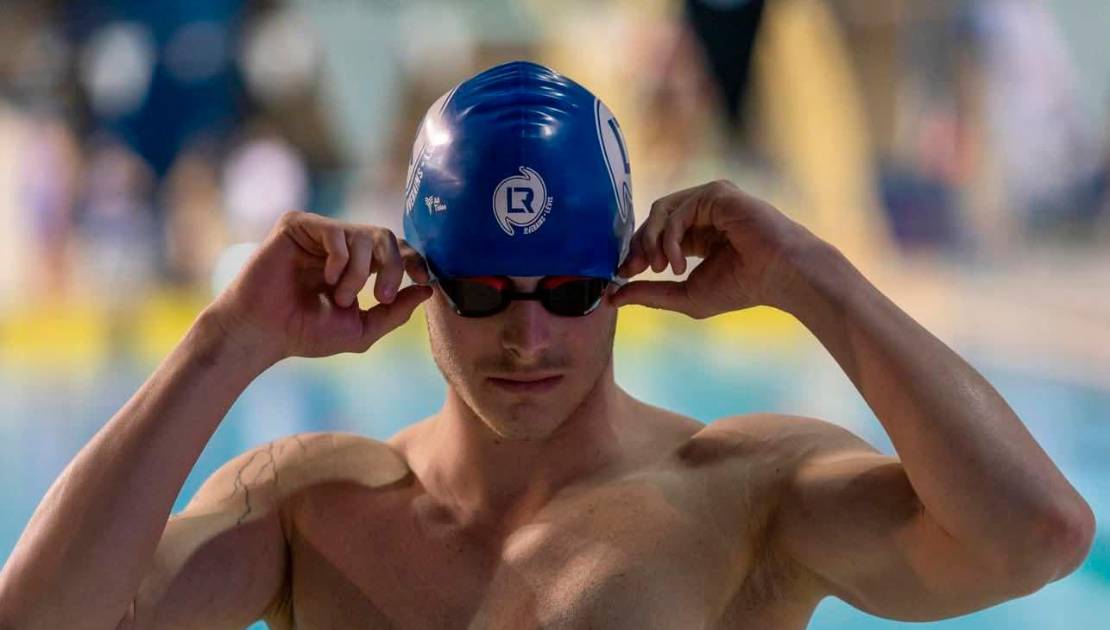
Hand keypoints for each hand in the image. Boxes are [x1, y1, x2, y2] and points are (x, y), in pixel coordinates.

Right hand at [205, 211, 432, 362]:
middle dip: (393, 267)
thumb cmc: (305, 333)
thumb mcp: (361, 328)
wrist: (263, 333)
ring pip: (365, 235)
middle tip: (382, 297)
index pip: (396, 249)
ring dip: (359, 274)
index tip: (423, 280)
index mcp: (358, 264)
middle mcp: (341, 244)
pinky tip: (325, 279)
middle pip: (387, 236)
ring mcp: (319, 232)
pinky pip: (337, 232)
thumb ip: (395, 311)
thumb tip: (428, 290)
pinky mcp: (297, 225)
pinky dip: (340, 260)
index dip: (414, 260)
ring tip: (339, 297)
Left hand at [611, 180, 824, 317]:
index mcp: (697, 235)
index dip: (635, 254)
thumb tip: (613, 299)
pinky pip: (677, 211)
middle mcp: (702, 213)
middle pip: (652, 220)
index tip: (621, 277)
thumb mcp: (685, 295)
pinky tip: (679, 263)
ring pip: (659, 211)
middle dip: (637, 247)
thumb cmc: (742, 287)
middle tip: (632, 271)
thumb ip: (650, 294)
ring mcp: (709, 199)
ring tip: (662, 268)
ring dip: (651, 242)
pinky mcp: (715, 192)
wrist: (781, 275)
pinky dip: (670, 238)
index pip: (654, 236)